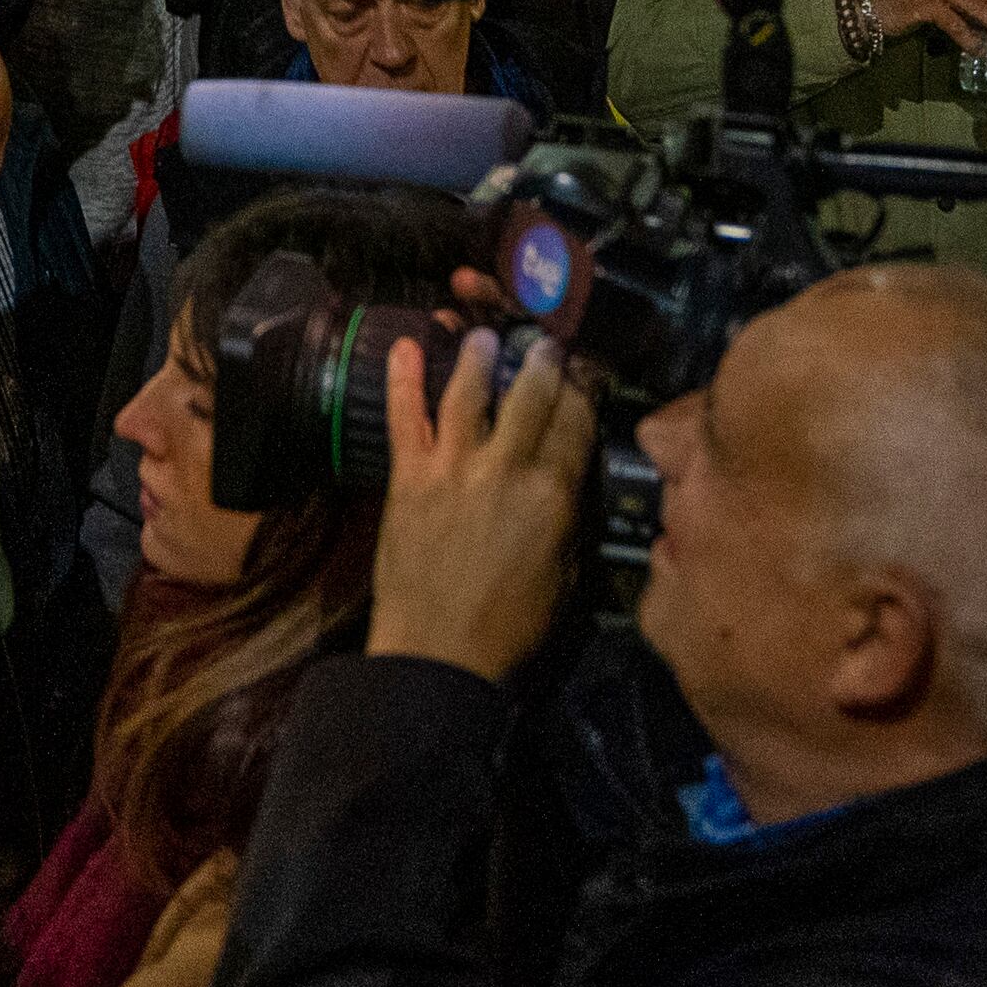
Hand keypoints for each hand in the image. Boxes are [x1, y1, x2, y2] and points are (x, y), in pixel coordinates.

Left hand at [361, 329, 594, 684]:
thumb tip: (573, 481)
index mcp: (553, 494)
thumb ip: (569, 520)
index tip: (584, 367)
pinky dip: (403, 379)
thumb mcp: (565, 576)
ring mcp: (453, 466)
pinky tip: (404, 347)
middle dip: (541, 360)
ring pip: (468, 392)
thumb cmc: (510, 627)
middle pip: (530, 394)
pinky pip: (405, 416)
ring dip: (479, 355)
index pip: (577, 421)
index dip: (583, 388)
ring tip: (484, 334)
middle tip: (543, 339)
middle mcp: (507, 467)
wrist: (438, 653)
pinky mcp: (408, 476)